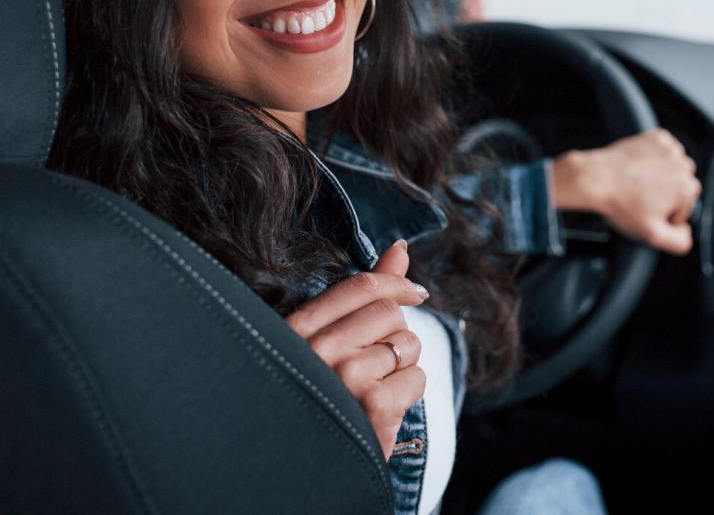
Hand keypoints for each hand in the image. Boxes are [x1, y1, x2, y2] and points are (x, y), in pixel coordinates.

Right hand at [285, 241, 428, 458]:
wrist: (307, 466)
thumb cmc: (323, 395)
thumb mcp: (329, 342)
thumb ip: (363, 294)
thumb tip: (400, 247)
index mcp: (296, 329)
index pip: (359, 286)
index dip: (397, 283)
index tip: (416, 294)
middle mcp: (316, 349)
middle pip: (389, 313)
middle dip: (396, 335)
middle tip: (377, 364)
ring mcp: (344, 377)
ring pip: (407, 345)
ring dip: (403, 367)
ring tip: (374, 389)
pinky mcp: (372, 406)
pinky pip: (416, 379)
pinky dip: (408, 394)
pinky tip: (382, 409)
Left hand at [550, 129, 700, 255]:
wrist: (596, 178)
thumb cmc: (621, 204)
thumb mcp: (651, 235)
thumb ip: (679, 241)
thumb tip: (687, 234)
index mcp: (686, 190)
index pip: (685, 208)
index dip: (666, 214)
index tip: (649, 213)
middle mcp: (683, 167)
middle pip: (682, 186)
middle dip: (667, 194)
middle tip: (642, 199)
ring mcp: (671, 149)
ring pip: (675, 167)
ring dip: (664, 175)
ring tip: (640, 183)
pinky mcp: (658, 137)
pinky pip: (665, 151)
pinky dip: (656, 158)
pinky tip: (640, 168)